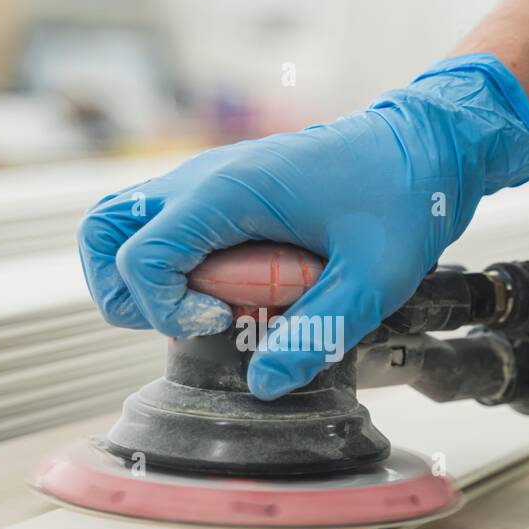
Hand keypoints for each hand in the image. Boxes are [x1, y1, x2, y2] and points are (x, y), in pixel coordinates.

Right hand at [77, 53, 528, 399]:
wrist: (424, 145)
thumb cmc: (403, 196)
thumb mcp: (373, 277)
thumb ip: (319, 332)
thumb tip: (266, 383)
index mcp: (226, 191)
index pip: (140, 256)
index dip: (165, 306)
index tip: (221, 323)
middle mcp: (201, 178)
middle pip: (103, 231)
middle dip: (123, 291)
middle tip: (186, 319)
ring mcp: (206, 181)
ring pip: (122, 224)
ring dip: (141, 277)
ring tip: (201, 309)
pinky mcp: (221, 193)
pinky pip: (164, 226)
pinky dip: (172, 265)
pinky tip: (231, 289)